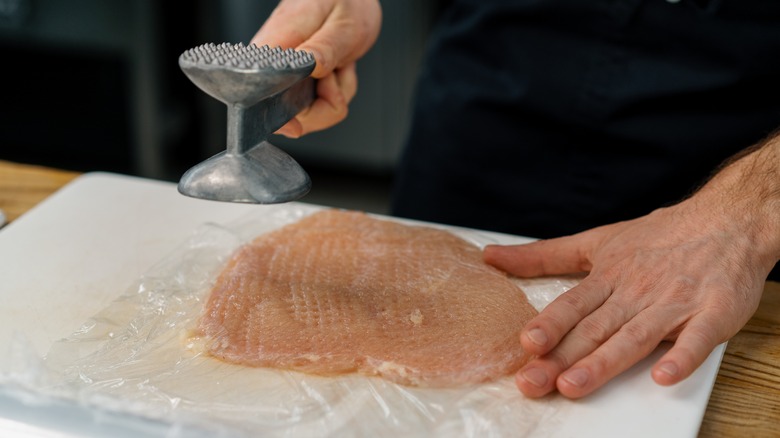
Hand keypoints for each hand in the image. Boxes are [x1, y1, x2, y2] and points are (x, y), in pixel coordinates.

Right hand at [251, 0, 381, 136]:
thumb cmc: (343, 1)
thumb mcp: (342, 25)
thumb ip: (325, 48)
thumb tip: (308, 67)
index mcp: (275, 44)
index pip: (259, 92)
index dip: (278, 117)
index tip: (297, 125)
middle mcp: (275, 63)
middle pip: (289, 113)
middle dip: (323, 106)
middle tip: (336, 75)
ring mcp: (288, 75)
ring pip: (310, 113)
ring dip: (335, 96)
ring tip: (340, 65)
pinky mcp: (300, 80)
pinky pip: (320, 104)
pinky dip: (338, 91)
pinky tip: (340, 68)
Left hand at [483, 140, 778, 397]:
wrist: (726, 221)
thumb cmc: (658, 237)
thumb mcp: (594, 241)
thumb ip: (542, 255)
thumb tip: (491, 257)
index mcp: (609, 277)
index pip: (572, 305)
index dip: (549, 325)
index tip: (525, 344)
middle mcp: (636, 293)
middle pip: (594, 329)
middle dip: (562, 357)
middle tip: (533, 381)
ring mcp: (673, 304)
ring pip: (634, 337)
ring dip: (604, 362)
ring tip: (574, 385)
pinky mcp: (713, 313)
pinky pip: (697, 338)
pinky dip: (682, 356)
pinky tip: (664, 376)